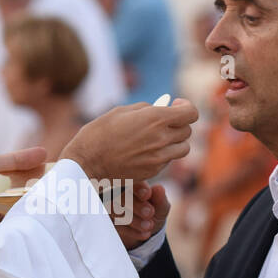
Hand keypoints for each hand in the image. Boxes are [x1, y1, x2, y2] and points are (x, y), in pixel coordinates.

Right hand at [60, 99, 197, 184]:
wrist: (87, 163)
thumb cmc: (100, 133)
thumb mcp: (122, 111)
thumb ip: (146, 109)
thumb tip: (161, 108)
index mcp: (155, 118)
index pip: (191, 113)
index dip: (186, 107)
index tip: (176, 106)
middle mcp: (161, 138)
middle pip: (187, 131)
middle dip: (179, 124)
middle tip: (165, 122)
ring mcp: (159, 157)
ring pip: (183, 149)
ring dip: (175, 142)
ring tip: (160, 138)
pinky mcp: (153, 171)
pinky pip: (168, 161)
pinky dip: (163, 154)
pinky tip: (147, 150)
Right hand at [116, 181, 169, 248]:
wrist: (147, 229)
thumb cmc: (154, 212)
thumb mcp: (161, 206)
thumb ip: (160, 198)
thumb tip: (158, 188)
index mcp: (133, 184)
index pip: (131, 182)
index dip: (138, 188)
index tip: (147, 195)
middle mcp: (119, 194)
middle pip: (121, 197)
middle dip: (137, 206)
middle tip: (150, 213)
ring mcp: (111, 208)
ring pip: (115, 211)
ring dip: (134, 220)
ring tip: (149, 226)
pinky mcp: (109, 222)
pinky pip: (115, 226)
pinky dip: (131, 231)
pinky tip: (145, 234)